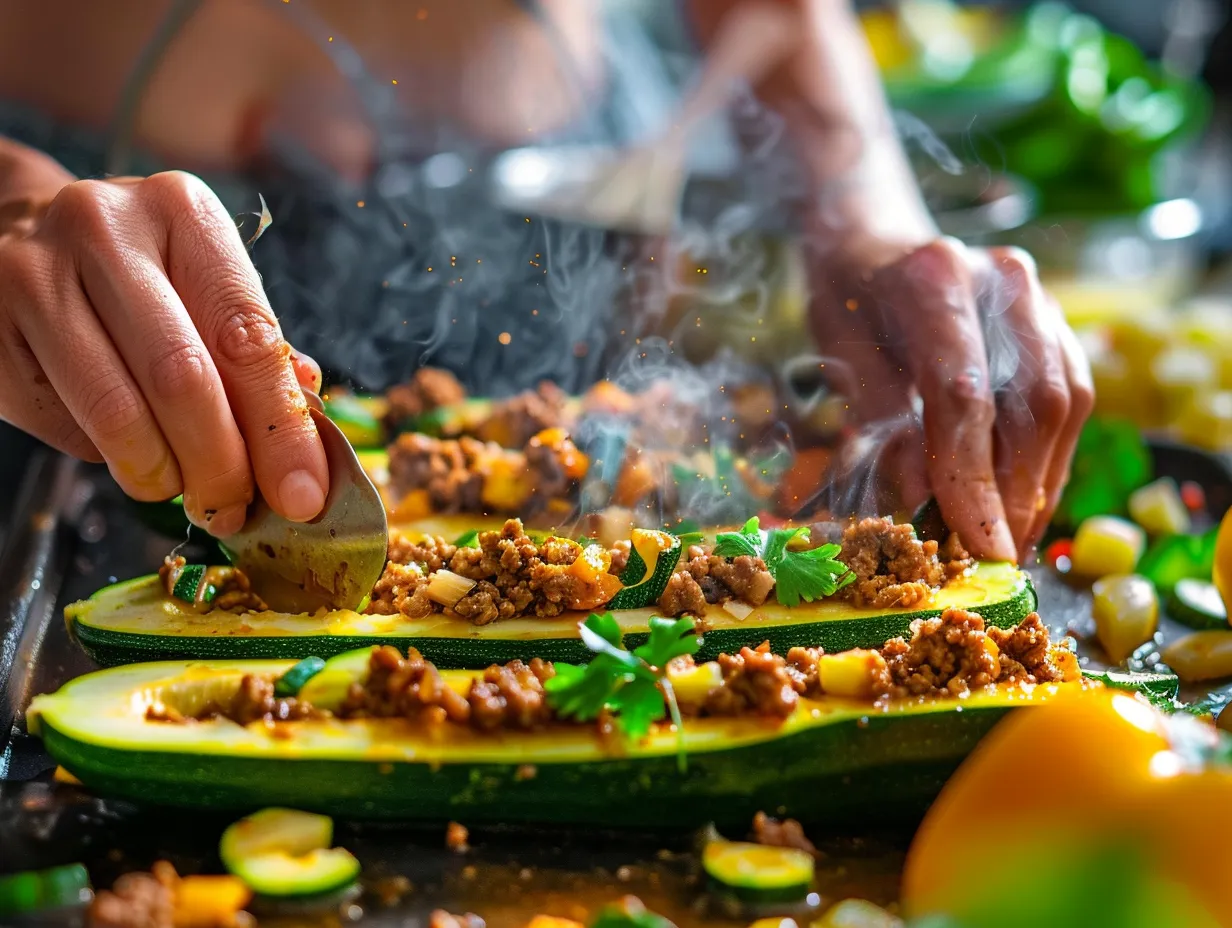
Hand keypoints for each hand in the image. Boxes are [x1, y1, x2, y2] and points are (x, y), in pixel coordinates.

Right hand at [0, 163, 327, 536]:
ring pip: (116, 412)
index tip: (302, 493)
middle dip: (221, 465)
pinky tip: (127, 452)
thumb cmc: (138, 272)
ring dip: (163, 474)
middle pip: (182, 379)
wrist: (18, 230)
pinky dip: (109, 459)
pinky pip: (64, 424)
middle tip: (236, 508)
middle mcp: (106, 230)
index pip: (248, 338)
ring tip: (186, 492)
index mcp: (184, 214)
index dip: (282, 430)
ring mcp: (34, 274)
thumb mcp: (205, 287)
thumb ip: (257, 354)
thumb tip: (305, 431)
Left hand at [810, 237, 1093, 562]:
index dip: (973, 476)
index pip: (964, 393)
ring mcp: (1039, 296)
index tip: (979, 543)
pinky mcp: (1057, 320)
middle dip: (1015, 492)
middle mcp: (1001, 280)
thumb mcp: (840, 358)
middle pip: (1031, 402)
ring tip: (1010, 538)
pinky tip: (1024, 498)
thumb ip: (881, 422)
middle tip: (995, 556)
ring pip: (1063, 403)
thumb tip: (922, 502)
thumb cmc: (849, 304)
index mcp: (931, 280)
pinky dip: (1049, 457)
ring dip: (1040, 483)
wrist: (877, 244)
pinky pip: (1071, 396)